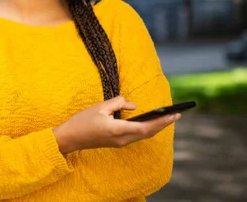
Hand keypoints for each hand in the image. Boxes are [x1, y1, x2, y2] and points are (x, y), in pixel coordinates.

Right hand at [52, 96, 179, 154]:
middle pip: (148, 133)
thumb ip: (119, 103)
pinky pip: (136, 135)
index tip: (174, 114)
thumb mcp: (100, 107)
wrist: (70, 138)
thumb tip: (133, 105)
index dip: (162, 121)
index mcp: (118, 130)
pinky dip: (146, 129)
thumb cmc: (83, 121)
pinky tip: (151, 122)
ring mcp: (120, 143)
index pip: (146, 127)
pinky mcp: (117, 142)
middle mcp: (122, 139)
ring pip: (143, 135)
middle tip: (176, 114)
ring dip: (156, 127)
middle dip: (163, 124)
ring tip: (167, 117)